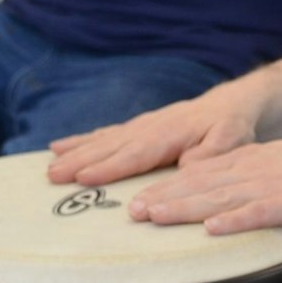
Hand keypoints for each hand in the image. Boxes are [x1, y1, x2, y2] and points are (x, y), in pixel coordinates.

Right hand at [46, 81, 261, 186]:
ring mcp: (140, 126)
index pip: (135, 154)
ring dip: (76, 152)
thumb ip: (210, 154)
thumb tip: (186, 166)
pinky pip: (105, 134)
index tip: (83, 177)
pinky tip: (60, 146)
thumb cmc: (231, 128)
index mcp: (170, 134)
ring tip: (50, 163)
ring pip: (103, 140)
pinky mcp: (136, 127)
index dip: (109, 167)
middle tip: (53, 175)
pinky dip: (82, 140)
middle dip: (81, 161)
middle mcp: (149, 127)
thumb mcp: (232, 141)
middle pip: (110, 146)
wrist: (230, 105)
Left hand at [126, 140, 281, 233]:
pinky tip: (213, 230)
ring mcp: (274, 185)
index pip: (201, 172)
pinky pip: (261, 213)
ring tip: (156, 216)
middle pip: (202, 183)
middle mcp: (256, 168)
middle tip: (133, 210)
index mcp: (252, 159)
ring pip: (221, 197)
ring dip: (186, 208)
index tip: (140, 198)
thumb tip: (218, 199)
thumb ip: (248, 177)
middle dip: (165, 196)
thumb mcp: (278, 166)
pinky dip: (235, 221)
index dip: (169, 186)